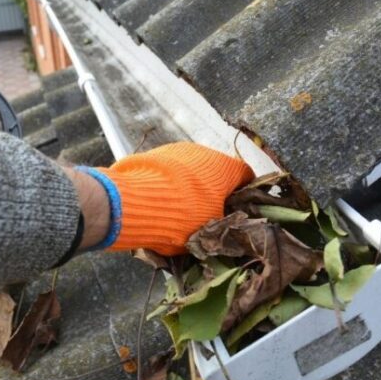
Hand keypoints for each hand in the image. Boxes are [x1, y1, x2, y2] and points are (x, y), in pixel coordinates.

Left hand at [84, 142, 253, 254]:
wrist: (133, 202)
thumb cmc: (183, 217)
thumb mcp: (211, 229)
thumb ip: (223, 222)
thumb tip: (225, 223)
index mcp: (226, 168)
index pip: (247, 175)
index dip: (246, 193)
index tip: (240, 208)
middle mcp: (205, 151)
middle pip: (218, 171)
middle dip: (216, 190)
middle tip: (209, 213)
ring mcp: (178, 149)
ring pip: (193, 169)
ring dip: (192, 186)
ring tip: (181, 209)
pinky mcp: (154, 153)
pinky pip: (171, 169)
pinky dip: (171, 183)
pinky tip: (161, 200)